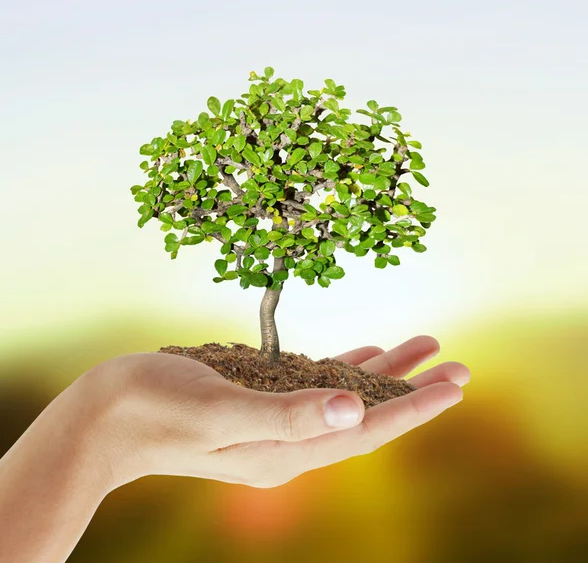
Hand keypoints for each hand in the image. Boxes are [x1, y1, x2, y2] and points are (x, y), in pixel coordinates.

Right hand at [89, 336, 468, 489]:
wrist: (107, 416)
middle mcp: (289, 444)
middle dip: (414, 390)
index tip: (456, 382)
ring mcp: (274, 425)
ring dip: (386, 373)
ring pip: (346, 398)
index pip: (368, 431)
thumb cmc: (155, 406)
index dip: (415, 406)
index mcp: (287, 452)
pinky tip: (362, 355)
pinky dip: (345, 369)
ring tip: (421, 348)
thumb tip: (353, 409)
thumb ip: (286, 413)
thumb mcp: (220, 409)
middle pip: (367, 415)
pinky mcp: (258, 404)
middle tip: (457, 364)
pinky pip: (315, 387)